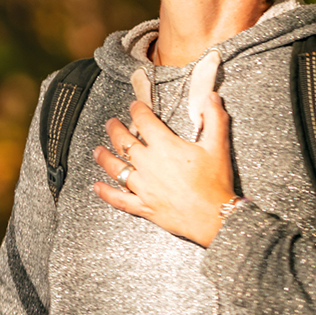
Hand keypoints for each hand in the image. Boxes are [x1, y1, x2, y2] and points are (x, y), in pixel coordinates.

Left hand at [92, 95, 236, 246]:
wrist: (213, 217)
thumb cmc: (214, 184)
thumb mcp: (218, 146)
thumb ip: (214, 119)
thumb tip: (211, 98)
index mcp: (165, 146)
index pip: (145, 121)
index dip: (137, 110)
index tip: (134, 106)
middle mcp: (149, 164)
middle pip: (125, 142)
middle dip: (115, 130)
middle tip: (111, 124)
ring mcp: (143, 186)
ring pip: (116, 168)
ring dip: (104, 157)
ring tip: (98, 150)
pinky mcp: (143, 206)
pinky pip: (119, 199)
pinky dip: (106, 193)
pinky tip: (97, 187)